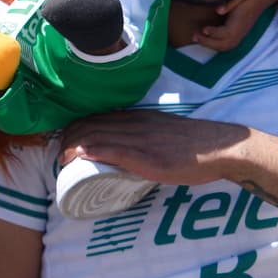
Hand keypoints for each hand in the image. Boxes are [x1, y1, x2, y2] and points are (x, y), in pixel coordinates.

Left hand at [60, 110, 249, 186]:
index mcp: (139, 117)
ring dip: (72, 147)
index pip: (98, 117)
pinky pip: (113, 149)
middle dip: (68, 138)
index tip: (65, 142)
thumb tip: (130, 151)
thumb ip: (146, 137)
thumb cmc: (196, 145)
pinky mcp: (147, 157)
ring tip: (60, 160)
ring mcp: (140, 139)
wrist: (220, 148)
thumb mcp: (164, 133)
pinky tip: (77, 155)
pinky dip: (91, 151)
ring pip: (96, 136)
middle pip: (90, 124)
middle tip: (58, 155)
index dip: (76, 128)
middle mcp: (135, 124)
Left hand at [195, 0, 265, 50]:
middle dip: (208, 42)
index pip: (226, 32)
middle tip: (194, 36)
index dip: (214, 32)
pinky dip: (216, 46)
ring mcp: (240, 35)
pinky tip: (206, 41)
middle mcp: (240, 32)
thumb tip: (218, 10)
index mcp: (240, 23)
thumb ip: (230, 4)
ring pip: (225, 47)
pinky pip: (227, 46)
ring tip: (197, 39)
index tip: (204, 29)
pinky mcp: (239, 36)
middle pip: (223, 44)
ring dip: (210, 45)